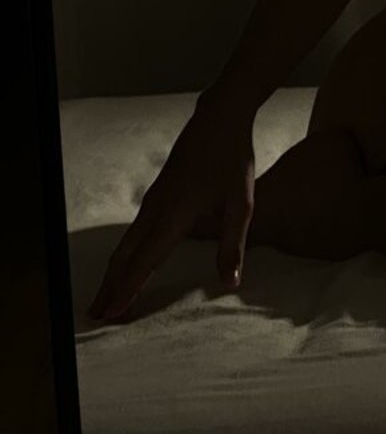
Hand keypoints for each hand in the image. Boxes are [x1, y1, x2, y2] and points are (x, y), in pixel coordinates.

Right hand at [86, 102, 255, 322]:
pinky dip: (124, 253)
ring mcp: (153, 199)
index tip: (111, 315)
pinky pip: (133, 230)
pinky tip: (127, 261)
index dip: (127, 289)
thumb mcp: (241, 203)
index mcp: (174, 214)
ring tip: (106, 297)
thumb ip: (232, 245)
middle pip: (125, 255)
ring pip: (125, 242)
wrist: (218, 117)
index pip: (144, 261)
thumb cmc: (232, 159)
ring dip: (114, 271)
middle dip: (110, 287)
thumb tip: (230, 283)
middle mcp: (156, 209)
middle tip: (97, 316)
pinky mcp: (156, 193)